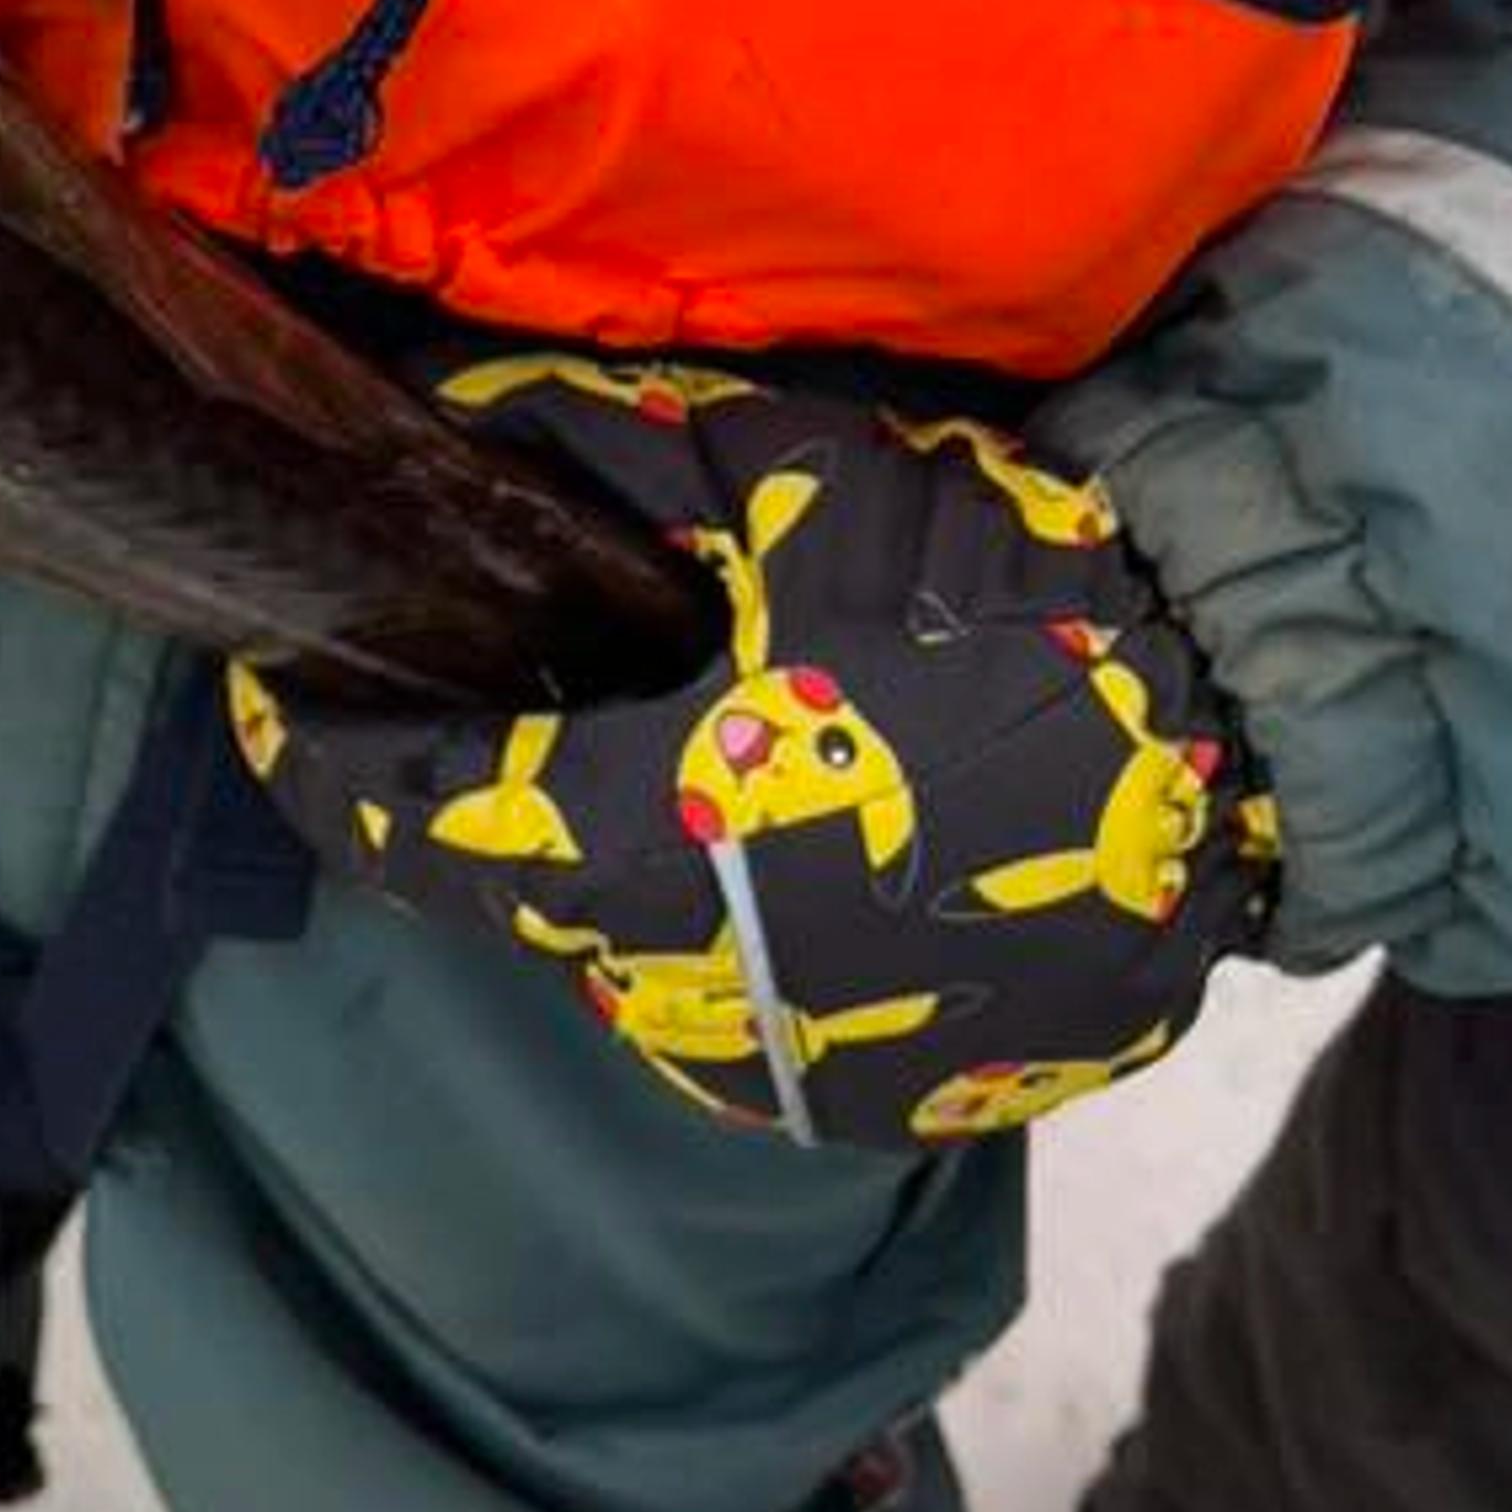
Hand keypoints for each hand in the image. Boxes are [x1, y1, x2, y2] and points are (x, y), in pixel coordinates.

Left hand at [228, 356, 1275, 1146]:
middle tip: (474, 697)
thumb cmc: (1001, 594)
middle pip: (514, 895)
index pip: (417, 825)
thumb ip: (599, 453)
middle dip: (480, 797)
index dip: (322, 763)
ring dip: (608, 863)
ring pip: (619, 962)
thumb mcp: (787, 482)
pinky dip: (715, 925)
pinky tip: (768, 829)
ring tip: (656, 749)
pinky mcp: (870, 1098)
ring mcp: (789, 1063)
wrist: (1241, 740)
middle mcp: (698, 987)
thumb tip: (452, 413)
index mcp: (659, 837)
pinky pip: (729, 1009)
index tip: (270, 699)